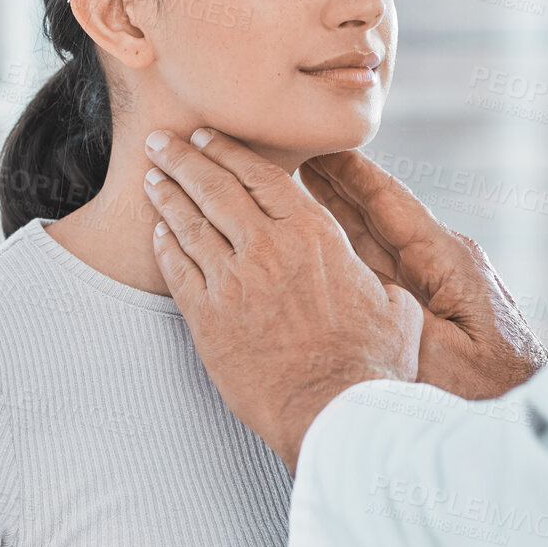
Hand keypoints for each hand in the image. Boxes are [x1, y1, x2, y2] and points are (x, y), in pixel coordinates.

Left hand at [143, 128, 423, 472]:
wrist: (333, 409)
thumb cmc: (372, 362)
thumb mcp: (395, 304)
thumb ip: (376, 279)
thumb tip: (382, 280)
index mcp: (315, 234)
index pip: (263, 176)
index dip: (230, 151)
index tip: (209, 137)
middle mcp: (269, 247)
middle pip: (216, 187)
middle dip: (185, 158)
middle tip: (164, 141)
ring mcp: (233, 281)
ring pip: (189, 223)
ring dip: (167, 194)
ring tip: (152, 178)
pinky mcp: (208, 317)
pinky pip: (177, 269)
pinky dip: (164, 244)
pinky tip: (157, 232)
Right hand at [301, 150, 547, 399]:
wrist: (529, 413)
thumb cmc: (495, 392)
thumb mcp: (444, 362)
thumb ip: (399, 320)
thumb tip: (353, 290)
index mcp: (451, 263)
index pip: (393, 204)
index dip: (353, 173)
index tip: (321, 144)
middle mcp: (445, 263)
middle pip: (380, 213)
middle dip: (338, 182)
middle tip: (295, 150)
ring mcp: (438, 284)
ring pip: (378, 239)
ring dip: (339, 210)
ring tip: (299, 181)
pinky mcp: (433, 308)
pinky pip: (382, 269)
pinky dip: (350, 248)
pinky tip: (324, 241)